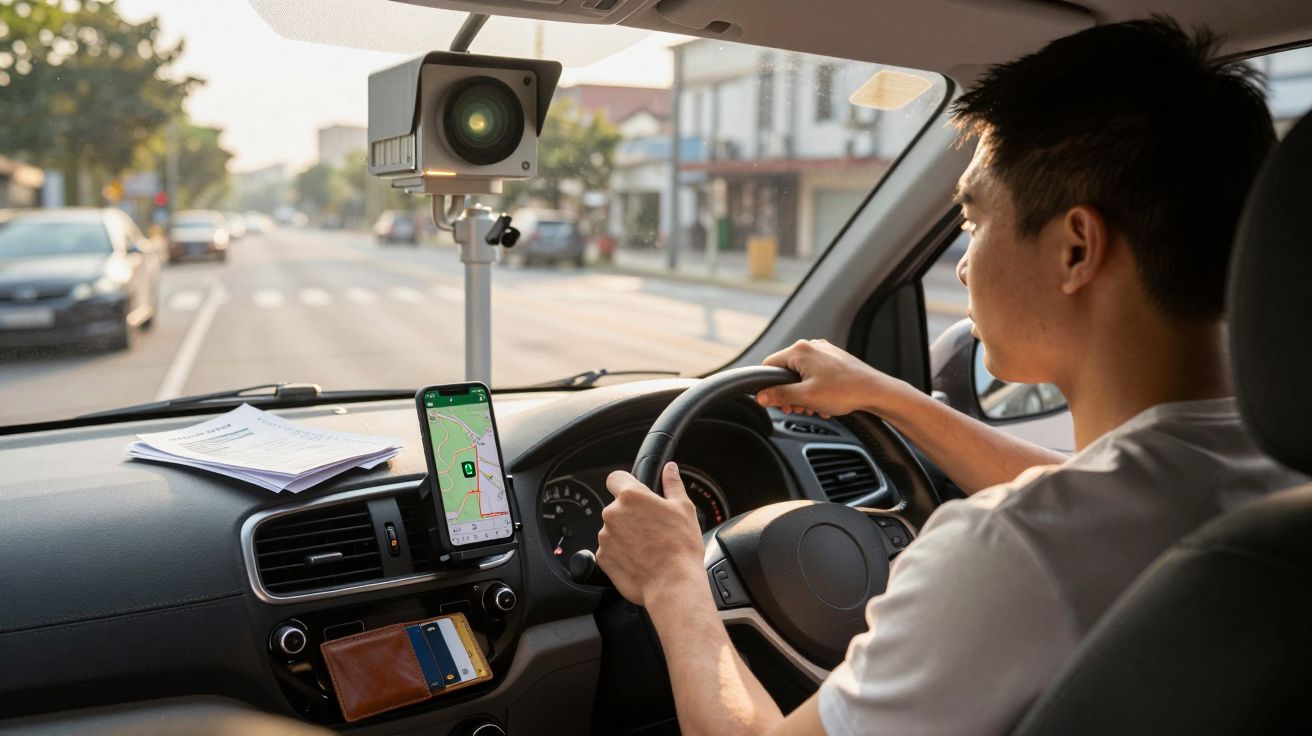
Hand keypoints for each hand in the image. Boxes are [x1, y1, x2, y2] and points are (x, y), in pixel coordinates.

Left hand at [596, 462, 706, 607]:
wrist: (673, 584)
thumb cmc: (680, 547)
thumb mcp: (684, 508)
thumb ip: (673, 484)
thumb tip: (669, 469)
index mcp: (631, 496)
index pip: (615, 478)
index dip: (625, 483)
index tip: (634, 492)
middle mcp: (612, 514)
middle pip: (617, 507)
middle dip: (631, 514)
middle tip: (652, 527)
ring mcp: (605, 537)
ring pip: (613, 529)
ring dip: (626, 534)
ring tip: (648, 547)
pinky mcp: (602, 558)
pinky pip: (610, 550)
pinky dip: (621, 553)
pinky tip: (640, 560)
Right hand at [757, 338, 912, 417]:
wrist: (875, 391)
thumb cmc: (845, 391)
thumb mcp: (806, 397)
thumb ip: (780, 395)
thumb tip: (760, 396)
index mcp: (800, 350)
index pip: (769, 365)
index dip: (769, 387)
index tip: (776, 402)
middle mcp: (811, 346)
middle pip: (785, 371)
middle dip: (789, 393)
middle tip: (797, 409)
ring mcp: (823, 351)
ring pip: (801, 375)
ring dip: (803, 394)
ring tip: (814, 407)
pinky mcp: (833, 359)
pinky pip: (815, 374)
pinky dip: (815, 389)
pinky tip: (824, 402)